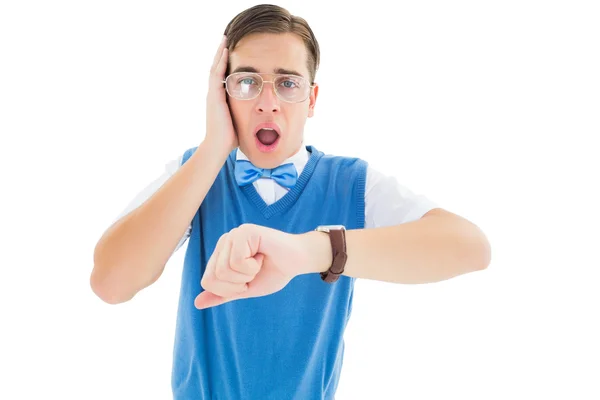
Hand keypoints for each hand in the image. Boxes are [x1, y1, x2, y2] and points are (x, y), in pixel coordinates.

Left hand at [194, 224, 326, 308]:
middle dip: (238, 284)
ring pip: (224, 271)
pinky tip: (262, 256)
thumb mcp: (245, 289)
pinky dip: (253, 267)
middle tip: (255, 272)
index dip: (230, 290)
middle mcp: (224, 241)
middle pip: (213, 277)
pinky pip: (237, 262)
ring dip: (247, 275)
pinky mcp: (245, 231)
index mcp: (221, 253)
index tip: (248, 280)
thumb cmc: (274, 272)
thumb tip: (197, 303)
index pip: (207, 281)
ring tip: (259, 263)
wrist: (299, 261)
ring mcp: (233, 235)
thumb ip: (223, 294)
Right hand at [205, 35, 237, 154]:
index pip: (223, 77)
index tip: (232, 53)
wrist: (218, 146)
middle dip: (222, 54)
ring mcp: (213, 94)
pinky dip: (220, 62)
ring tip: (225, 39)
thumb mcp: (240, 120)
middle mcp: (214, 94)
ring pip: (215, 68)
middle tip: (227, 40)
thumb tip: (259, 113)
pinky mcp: (214, 96)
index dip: (226, 64)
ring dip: (220, 53)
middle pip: (217, 68)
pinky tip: (225, 51)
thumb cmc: (231, 138)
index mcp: (220, 99)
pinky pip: (217, 74)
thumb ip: (245, 113)